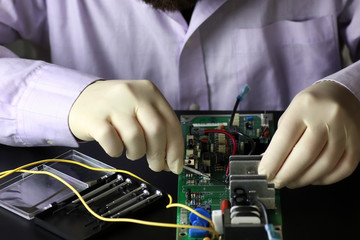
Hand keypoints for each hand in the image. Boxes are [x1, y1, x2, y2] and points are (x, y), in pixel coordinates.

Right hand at [68, 80, 183, 173]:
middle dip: (159, 155)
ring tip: (131, 151)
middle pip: (156, 130)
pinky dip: (116, 152)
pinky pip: (113, 143)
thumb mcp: (140, 108)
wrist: (80, 98)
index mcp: (150, 91)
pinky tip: (115, 147)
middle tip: (156, 165)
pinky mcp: (95, 119)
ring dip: (136, 153)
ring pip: (135, 138)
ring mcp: (113, 105)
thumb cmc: (116, 108)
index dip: (176, 149)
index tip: (176, 166)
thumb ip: (157, 130)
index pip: (171, 123)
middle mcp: (133, 94)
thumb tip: (170, 161)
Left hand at [258, 81, 359, 187]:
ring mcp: (345, 129)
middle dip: (287, 174)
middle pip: (305, 155)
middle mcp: (327, 117)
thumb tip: (272, 164)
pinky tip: (314, 179)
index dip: (273, 161)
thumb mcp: (292, 112)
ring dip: (305, 179)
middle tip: (277, 183)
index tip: (265, 174)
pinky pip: (344, 168)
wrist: (343, 93)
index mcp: (304, 107)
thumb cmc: (312, 105)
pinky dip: (326, 179)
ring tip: (292, 182)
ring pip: (324, 165)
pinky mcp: (358, 141)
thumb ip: (282, 137)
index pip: (285, 139)